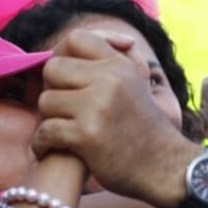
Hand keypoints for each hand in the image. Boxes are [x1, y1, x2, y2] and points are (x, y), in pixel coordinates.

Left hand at [34, 29, 200, 207]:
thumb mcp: (139, 84)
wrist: (165, 168)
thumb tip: (117, 39)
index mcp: (120, 66)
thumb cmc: (146, 129)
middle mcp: (109, 80)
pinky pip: (45, 131)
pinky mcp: (87, 135)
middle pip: (53, 69)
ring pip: (45, 102)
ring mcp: (97, 107)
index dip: (63, 56)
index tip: (68, 80)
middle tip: (62, 110)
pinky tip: (51, 149)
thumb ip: (124, 59)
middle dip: (53, 91)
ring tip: (62, 132)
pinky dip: (42, 144)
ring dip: (48, 120)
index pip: (76, 39)